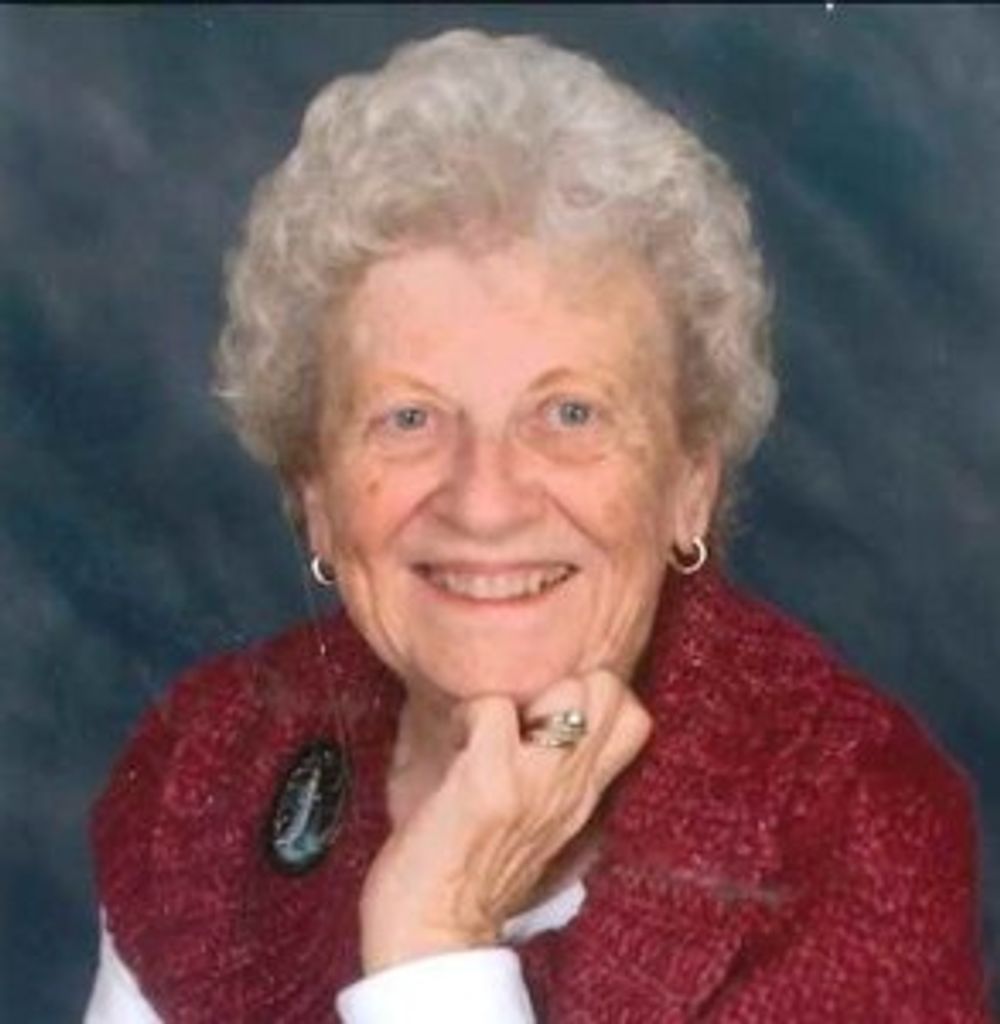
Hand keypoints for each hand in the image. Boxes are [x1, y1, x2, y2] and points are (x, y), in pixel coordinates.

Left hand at [358, 669, 651, 973]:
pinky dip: (467, 714)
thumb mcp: (536, 825)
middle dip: (566, 680)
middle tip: (522, 712)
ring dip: (522, 693)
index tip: (549, 710)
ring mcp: (534, 784)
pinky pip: (492, 708)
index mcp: (583, 796)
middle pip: (612, 690)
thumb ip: (550, 778)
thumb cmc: (469, 877)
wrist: (432, 939)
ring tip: (489, 726)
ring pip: (571, 691)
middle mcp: (571, 788)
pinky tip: (454, 744)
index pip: (635, 718)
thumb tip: (536, 722)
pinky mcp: (489, 784)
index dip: (597, 694)